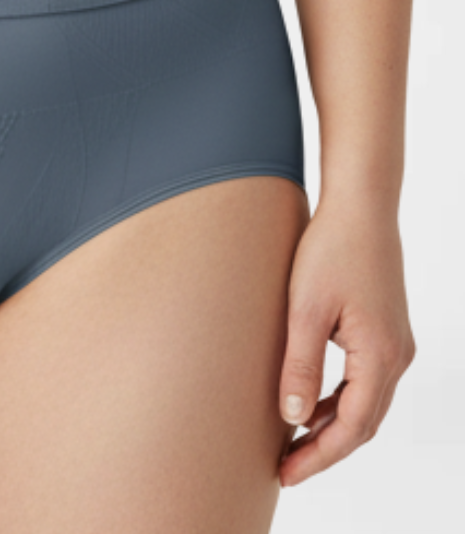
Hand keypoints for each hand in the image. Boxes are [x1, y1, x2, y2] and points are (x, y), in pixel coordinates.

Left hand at [277, 195, 415, 486]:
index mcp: (380, 356)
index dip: (319, 456)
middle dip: (324, 450)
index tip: (286, 473)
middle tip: (285, 469)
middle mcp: (396, 356)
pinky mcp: (384, 331)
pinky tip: (309, 405)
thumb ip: (300, 364)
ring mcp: (394, 345)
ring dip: (331, 427)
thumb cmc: (330, 250)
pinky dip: (339, 401)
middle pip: (362, 423)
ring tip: (292, 444)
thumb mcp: (306, 308)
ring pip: (365, 404)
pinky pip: (364, 382)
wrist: (360, 208)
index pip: (352, 428)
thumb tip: (293, 418)